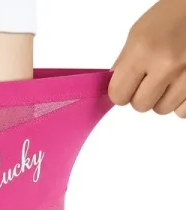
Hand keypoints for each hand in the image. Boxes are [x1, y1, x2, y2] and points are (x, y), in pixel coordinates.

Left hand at [109, 0, 185, 116]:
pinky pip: (183, 111)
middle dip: (142, 95)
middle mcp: (166, 64)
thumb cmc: (171, 15)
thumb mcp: (139, 33)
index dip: (120, 92)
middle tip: (150, 79)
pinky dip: (180, 102)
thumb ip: (125, 63)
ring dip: (162, 98)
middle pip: (141, 105)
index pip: (119, 95)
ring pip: (162, 109)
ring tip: (168, 77)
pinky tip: (180, 85)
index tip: (126, 85)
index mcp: (143, 51)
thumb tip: (114, 88)